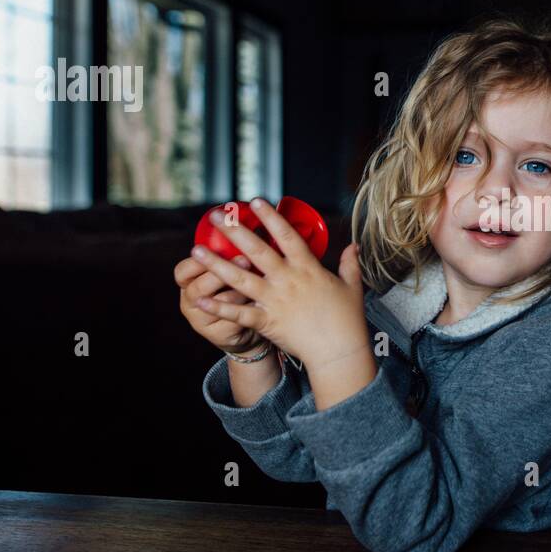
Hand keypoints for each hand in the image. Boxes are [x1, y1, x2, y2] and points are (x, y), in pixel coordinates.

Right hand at [176, 254, 267, 354]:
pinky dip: (248, 308)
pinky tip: (261, 299)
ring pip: (217, 304)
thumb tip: (245, 227)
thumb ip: (228, 254)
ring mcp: (202, 322)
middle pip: (197, 289)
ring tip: (257, 279)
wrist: (245, 328)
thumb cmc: (236, 291)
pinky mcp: (218, 335)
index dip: (196, 261)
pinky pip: (233, 320)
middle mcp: (190, 303)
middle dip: (221, 273)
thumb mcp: (227, 272)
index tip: (214, 247)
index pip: (182, 271)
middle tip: (245, 259)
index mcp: (188, 284)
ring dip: (238, 291)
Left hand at [189, 198, 369, 369]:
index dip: (270, 217)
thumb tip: (354, 246)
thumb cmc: (348, 319)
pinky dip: (218, 306)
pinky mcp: (267, 322)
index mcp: (308, 268)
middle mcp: (288, 280)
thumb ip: (350, 264)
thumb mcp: (352, 286)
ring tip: (196, 251)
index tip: (256, 201)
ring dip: (216, 264)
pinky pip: (238, 313)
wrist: (339, 350)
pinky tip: (199, 298)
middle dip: (234, 231)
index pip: (286, 236)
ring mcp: (275, 301)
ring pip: (240, 278)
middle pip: (257, 250)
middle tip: (215, 216)